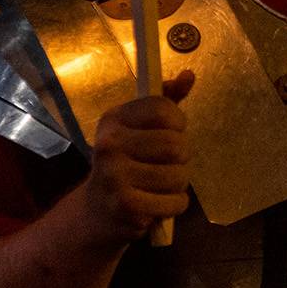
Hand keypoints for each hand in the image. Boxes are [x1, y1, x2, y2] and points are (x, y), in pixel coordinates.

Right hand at [82, 69, 194, 245]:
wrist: (97, 211)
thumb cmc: (126, 163)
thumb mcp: (140, 128)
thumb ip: (165, 102)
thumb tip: (189, 76)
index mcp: (113, 119)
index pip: (163, 109)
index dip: (177, 122)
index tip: (171, 132)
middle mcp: (109, 144)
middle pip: (175, 145)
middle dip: (182, 158)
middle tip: (168, 164)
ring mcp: (115, 176)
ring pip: (178, 175)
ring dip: (179, 183)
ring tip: (162, 185)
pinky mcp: (126, 206)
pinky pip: (175, 202)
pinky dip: (175, 205)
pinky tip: (159, 204)